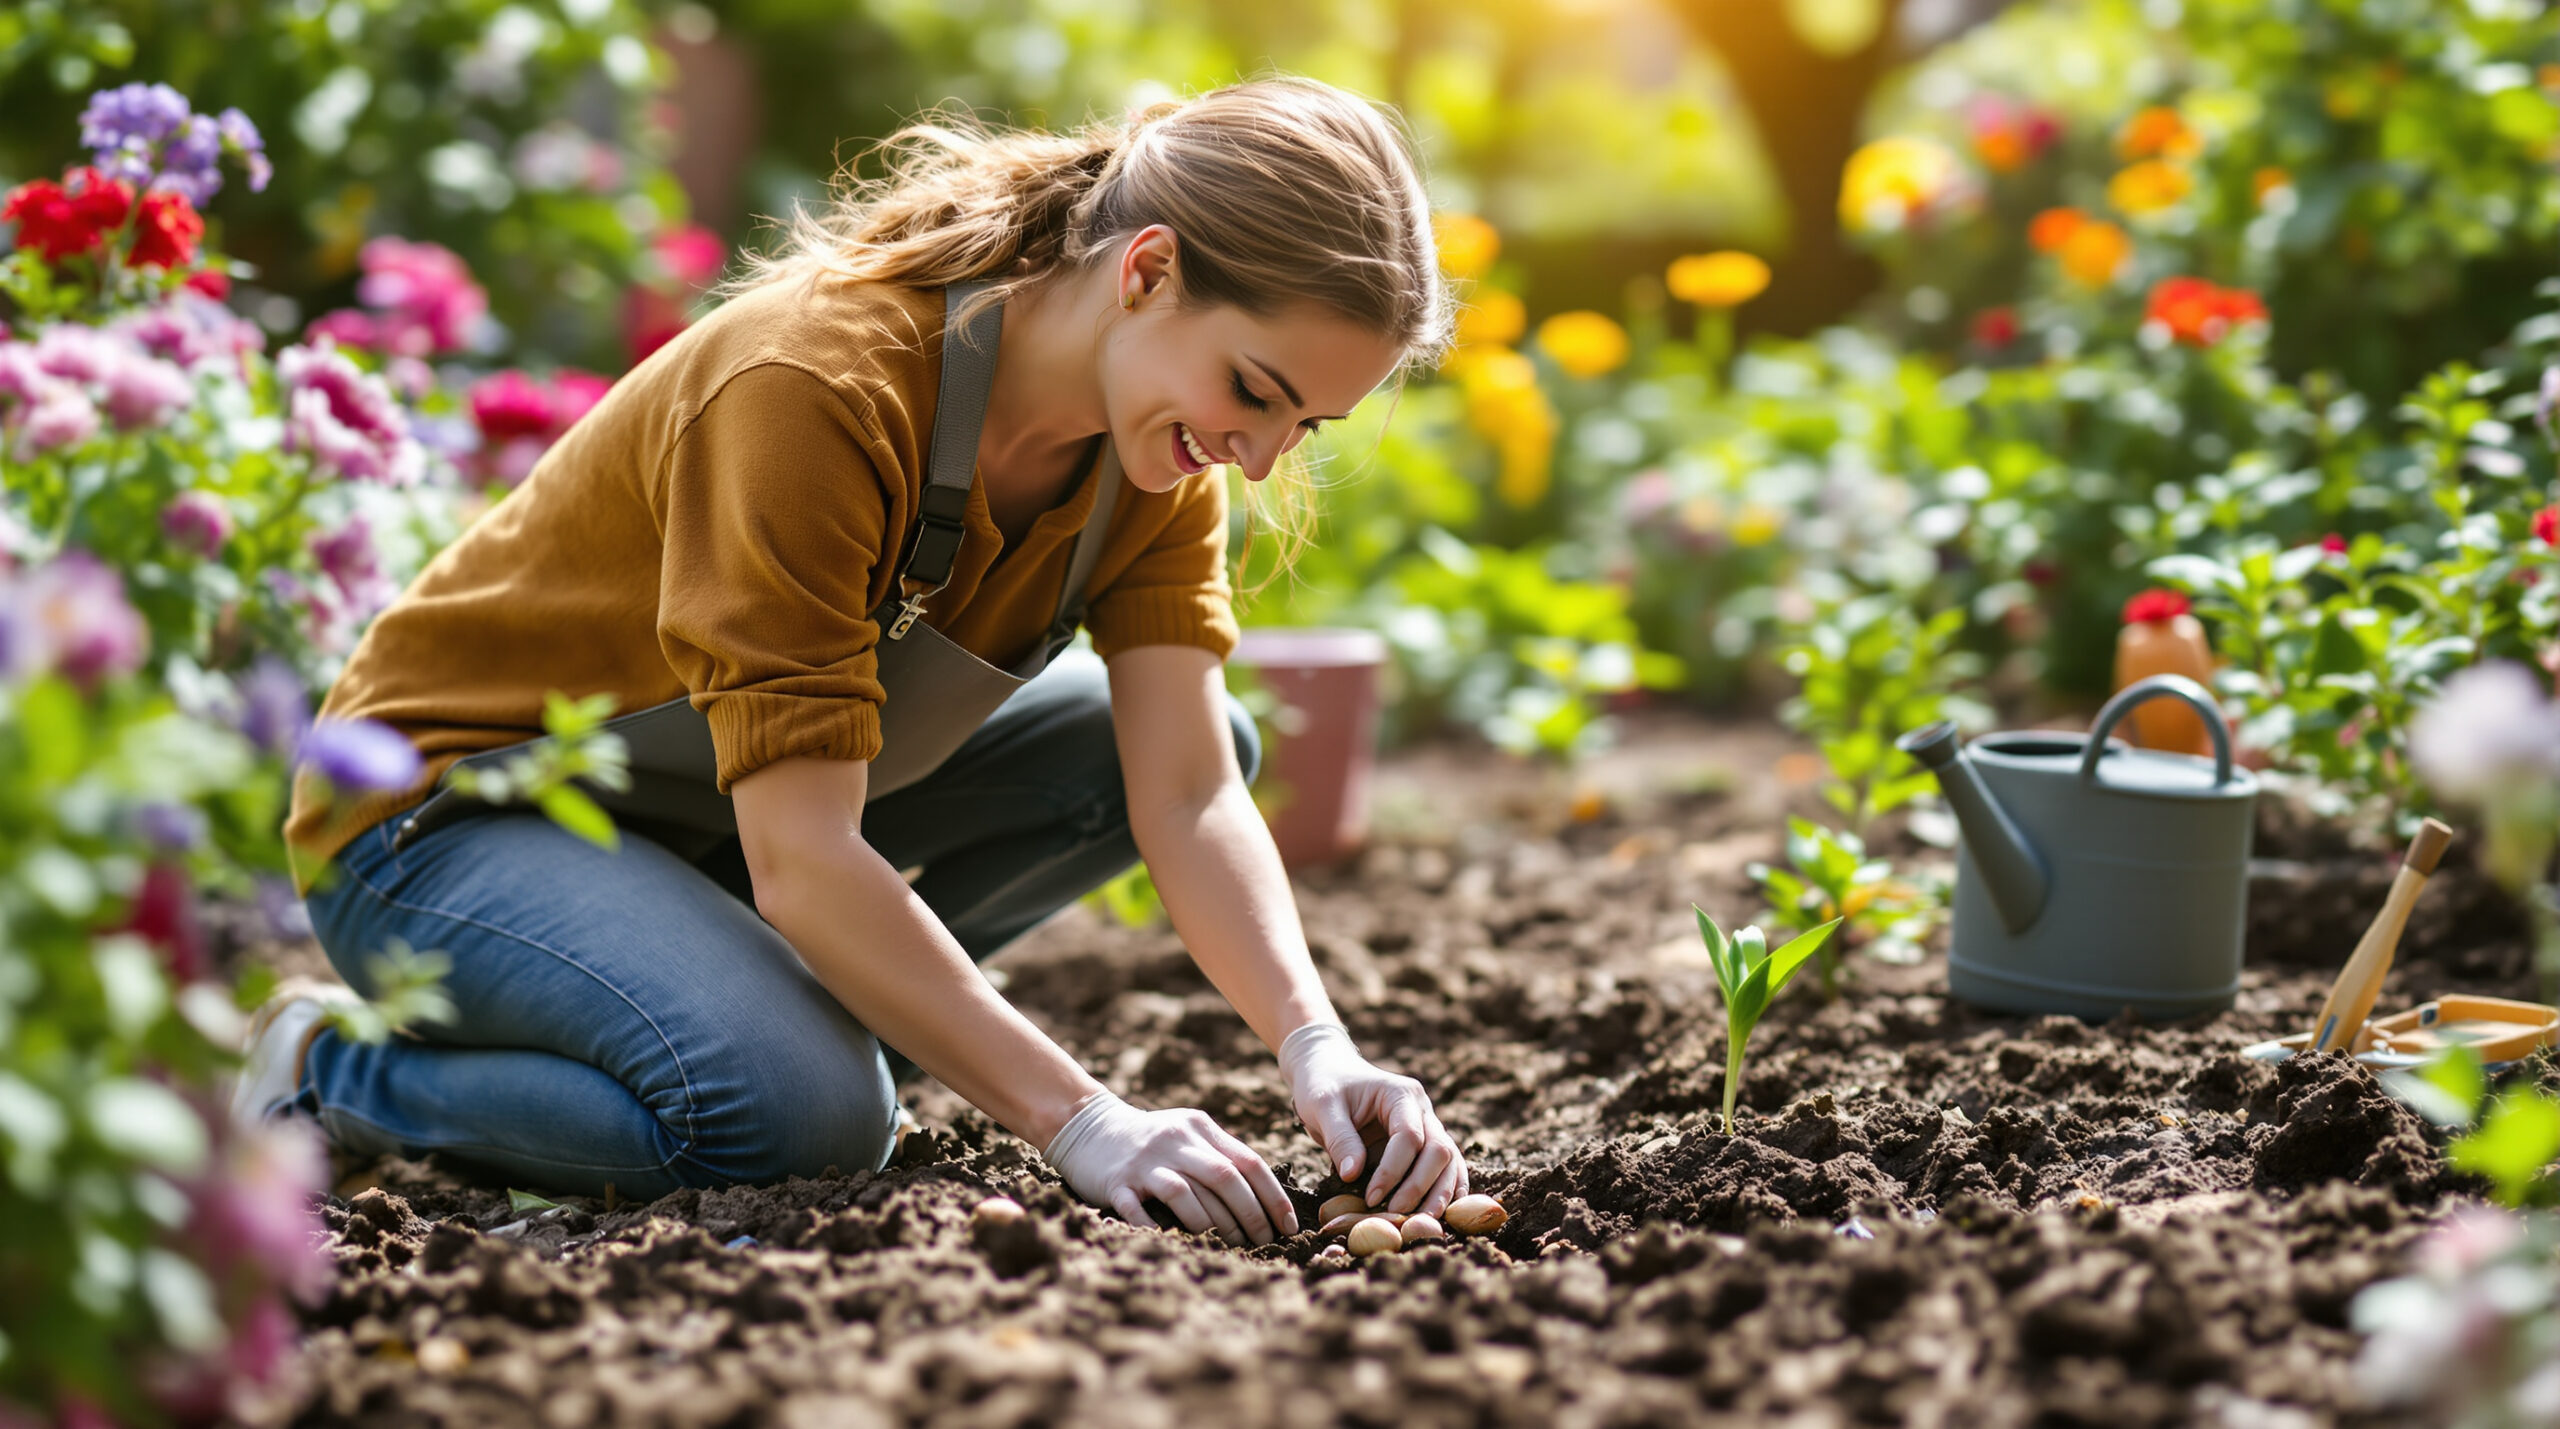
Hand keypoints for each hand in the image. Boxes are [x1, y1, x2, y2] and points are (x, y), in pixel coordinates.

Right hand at [1042, 1089, 1298, 1245]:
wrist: (1087, 1126)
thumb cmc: (1151, 1141)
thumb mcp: (1188, 1135)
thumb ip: (1220, 1156)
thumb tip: (1265, 1199)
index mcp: (1200, 1128)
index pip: (1248, 1161)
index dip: (1273, 1197)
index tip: (1289, 1226)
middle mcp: (1176, 1140)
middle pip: (1223, 1178)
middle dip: (1250, 1215)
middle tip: (1264, 1242)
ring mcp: (1145, 1161)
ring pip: (1186, 1194)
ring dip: (1213, 1226)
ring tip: (1231, 1247)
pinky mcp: (1117, 1181)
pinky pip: (1139, 1211)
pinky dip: (1158, 1230)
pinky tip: (1177, 1245)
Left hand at [1278, 1022, 1465, 1216]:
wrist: (1329, 1072)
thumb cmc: (1323, 1085)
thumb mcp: (1323, 1106)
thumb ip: (1341, 1138)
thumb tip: (1354, 1175)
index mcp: (1400, 1094)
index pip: (1409, 1136)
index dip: (1393, 1170)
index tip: (1371, 1198)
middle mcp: (1422, 1108)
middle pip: (1438, 1149)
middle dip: (1420, 1186)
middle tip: (1398, 1214)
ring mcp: (1427, 1125)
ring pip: (1449, 1160)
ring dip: (1440, 1193)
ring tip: (1424, 1222)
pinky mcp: (1423, 1142)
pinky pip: (1446, 1166)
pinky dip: (1447, 1188)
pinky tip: (1444, 1212)